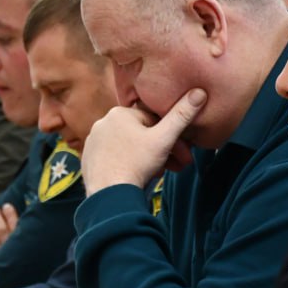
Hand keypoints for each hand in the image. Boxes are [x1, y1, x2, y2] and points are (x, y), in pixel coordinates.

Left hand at [81, 88, 205, 194]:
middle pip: (140, 135)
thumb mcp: (164, 139)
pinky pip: (113, 157)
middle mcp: (103, 122)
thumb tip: (199, 92)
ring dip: (144, 158)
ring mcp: (93, 141)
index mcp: (120, 112)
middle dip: (159, 150)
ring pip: (128, 146)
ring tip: (155, 174)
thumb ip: (181, 115)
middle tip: (173, 167)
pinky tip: (135, 176)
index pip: (153, 121)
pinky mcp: (88, 157)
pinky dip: (126, 164)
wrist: (109, 195)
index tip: (181, 153)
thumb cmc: (137, 165)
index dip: (170, 137)